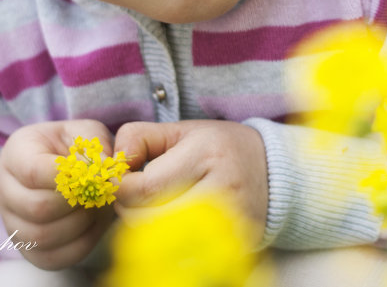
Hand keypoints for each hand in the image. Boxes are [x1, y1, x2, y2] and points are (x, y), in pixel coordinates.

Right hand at [0, 120, 116, 269]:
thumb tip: (104, 170)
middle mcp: (5, 189)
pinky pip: (51, 257)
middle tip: (100, 191)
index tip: (96, 175)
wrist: (66, 169)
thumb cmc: (76, 148)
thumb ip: (95, 145)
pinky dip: (79, 244)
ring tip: (97, 205)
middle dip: (77, 202)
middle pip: (37, 208)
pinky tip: (92, 223)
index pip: (33, 172)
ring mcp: (12, 222)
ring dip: (80, 223)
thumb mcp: (86, 134)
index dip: (69, 177)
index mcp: (16, 153)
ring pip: (43, 236)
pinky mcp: (27, 248)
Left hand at [112, 120, 268, 244]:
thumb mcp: (180, 130)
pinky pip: (183, 258)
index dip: (121, 187)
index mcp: (207, 155)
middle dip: (130, 210)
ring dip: (146, 228)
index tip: (122, 180)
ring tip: (153, 208)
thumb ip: (139, 138)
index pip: (143, 189)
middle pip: (148, 220)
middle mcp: (221, 191)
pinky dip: (169, 245)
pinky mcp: (234, 247)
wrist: (272, 172)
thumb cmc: (219, 148)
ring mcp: (230, 224)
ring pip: (161, 243)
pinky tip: (172, 226)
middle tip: (136, 196)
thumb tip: (114, 164)